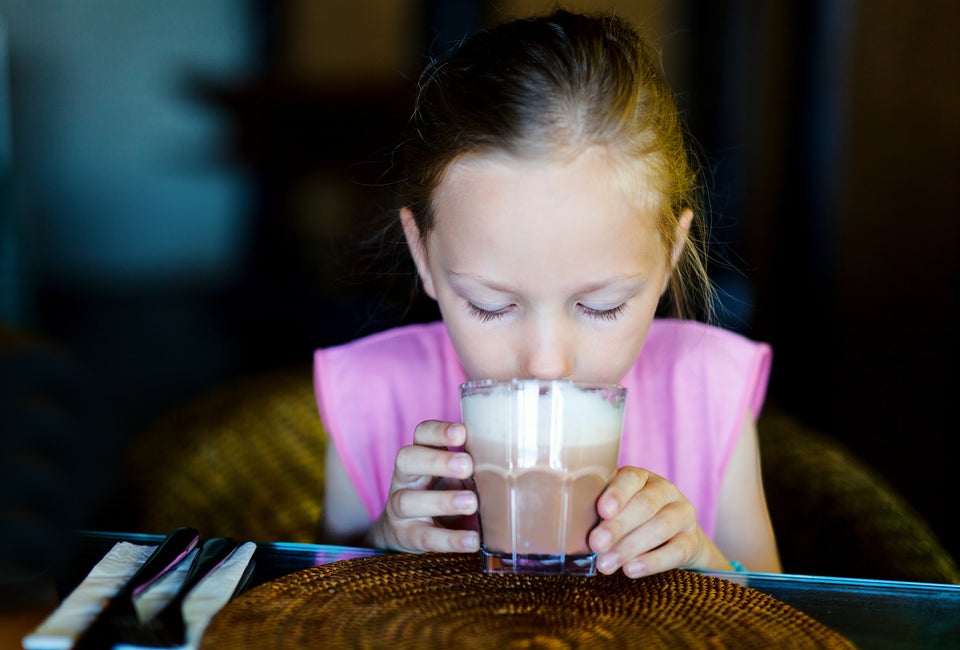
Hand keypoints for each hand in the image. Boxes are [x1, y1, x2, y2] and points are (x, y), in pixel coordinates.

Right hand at [366, 420, 479, 553]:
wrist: (411, 529)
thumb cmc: (443, 492)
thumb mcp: (455, 475)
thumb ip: (472, 466)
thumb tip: (511, 460)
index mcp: (420, 454)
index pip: (421, 434)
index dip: (438, 431)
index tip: (461, 433)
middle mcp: (404, 477)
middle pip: (407, 459)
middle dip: (437, 461)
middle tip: (467, 466)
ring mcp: (399, 507)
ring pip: (408, 500)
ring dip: (442, 500)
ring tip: (471, 503)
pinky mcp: (405, 535)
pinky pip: (423, 537)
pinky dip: (449, 539)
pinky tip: (472, 540)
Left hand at [588, 467, 724, 577]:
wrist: (674, 538)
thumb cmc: (630, 521)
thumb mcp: (615, 510)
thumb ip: (600, 514)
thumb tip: (571, 530)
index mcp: (641, 478)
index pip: (631, 478)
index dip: (617, 493)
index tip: (602, 511)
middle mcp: (666, 490)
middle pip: (645, 504)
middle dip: (618, 526)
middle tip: (596, 544)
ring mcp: (683, 513)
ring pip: (661, 526)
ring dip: (631, 546)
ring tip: (607, 563)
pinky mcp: (693, 540)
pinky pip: (676, 551)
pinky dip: (652, 562)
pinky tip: (631, 570)